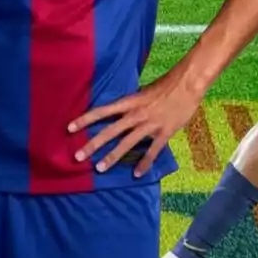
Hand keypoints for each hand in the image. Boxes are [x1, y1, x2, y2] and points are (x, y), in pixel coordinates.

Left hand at [66, 66, 203, 177]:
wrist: (188, 84)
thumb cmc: (166, 85)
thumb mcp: (143, 92)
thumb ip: (132, 104)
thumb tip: (121, 111)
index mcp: (129, 102)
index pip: (102, 111)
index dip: (85, 120)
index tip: (69, 128)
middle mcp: (136, 114)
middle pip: (109, 131)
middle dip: (92, 144)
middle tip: (78, 156)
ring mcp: (149, 124)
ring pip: (126, 143)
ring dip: (112, 157)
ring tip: (99, 168)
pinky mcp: (164, 132)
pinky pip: (152, 151)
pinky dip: (144, 163)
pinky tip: (136, 174)